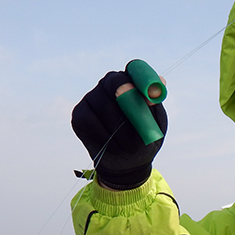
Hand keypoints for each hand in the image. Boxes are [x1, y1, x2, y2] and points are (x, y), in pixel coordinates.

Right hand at [71, 68, 167, 189]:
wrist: (129, 162)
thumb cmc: (145, 138)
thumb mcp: (155, 123)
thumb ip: (154, 106)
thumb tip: (156, 90)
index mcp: (130, 82)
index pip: (133, 72)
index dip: (141, 82)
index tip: (151, 99)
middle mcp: (108, 84)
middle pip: (115, 84)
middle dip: (130, 106)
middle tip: (141, 124)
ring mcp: (91, 98)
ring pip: (104, 107)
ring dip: (121, 130)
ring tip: (130, 146)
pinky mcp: (78, 115)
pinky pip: (92, 122)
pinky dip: (105, 137)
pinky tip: (112, 146)